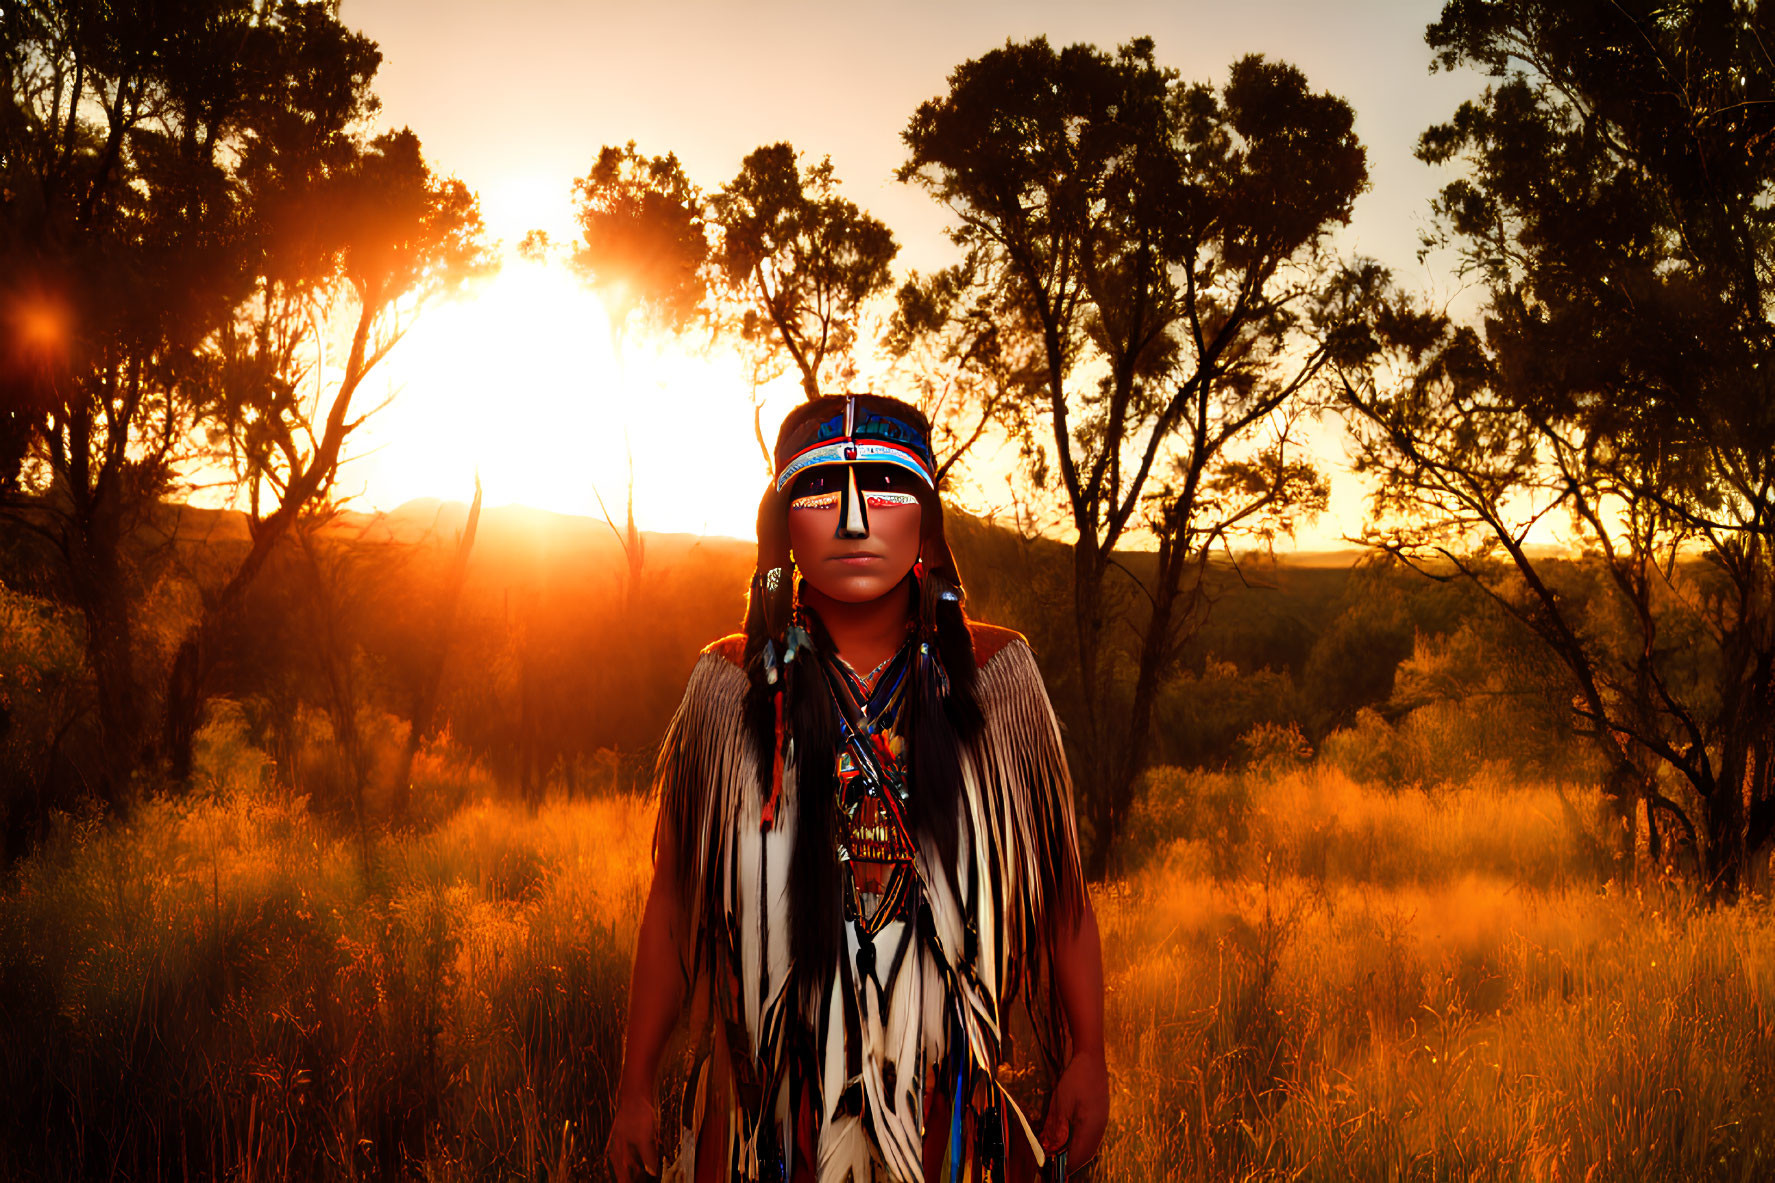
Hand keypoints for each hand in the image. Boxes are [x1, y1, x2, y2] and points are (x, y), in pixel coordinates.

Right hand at [605, 1090, 660, 1182]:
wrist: (635, 1094)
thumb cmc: (637, 1114)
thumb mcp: (645, 1138)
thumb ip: (648, 1156)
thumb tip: (651, 1172)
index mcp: (619, 1151)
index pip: (622, 1176)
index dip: (627, 1182)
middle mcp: (618, 1147)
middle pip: (622, 1169)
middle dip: (628, 1177)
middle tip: (634, 1181)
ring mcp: (622, 1140)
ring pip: (625, 1160)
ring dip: (631, 1169)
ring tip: (638, 1175)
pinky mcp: (628, 1133)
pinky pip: (629, 1151)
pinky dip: (634, 1158)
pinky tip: (641, 1157)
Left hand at [1038, 1048, 1107, 1164]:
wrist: (1092, 1059)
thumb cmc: (1075, 1079)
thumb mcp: (1060, 1104)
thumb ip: (1057, 1128)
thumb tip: (1052, 1148)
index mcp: (1090, 1127)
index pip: (1078, 1155)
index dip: (1066, 1165)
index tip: (1054, 1169)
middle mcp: (1100, 1128)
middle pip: (1087, 1154)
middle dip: (1072, 1162)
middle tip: (1057, 1165)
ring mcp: (1104, 1121)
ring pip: (1091, 1146)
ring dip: (1078, 1153)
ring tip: (1063, 1155)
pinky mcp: (1103, 1115)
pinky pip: (1094, 1137)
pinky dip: (1083, 1143)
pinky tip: (1073, 1141)